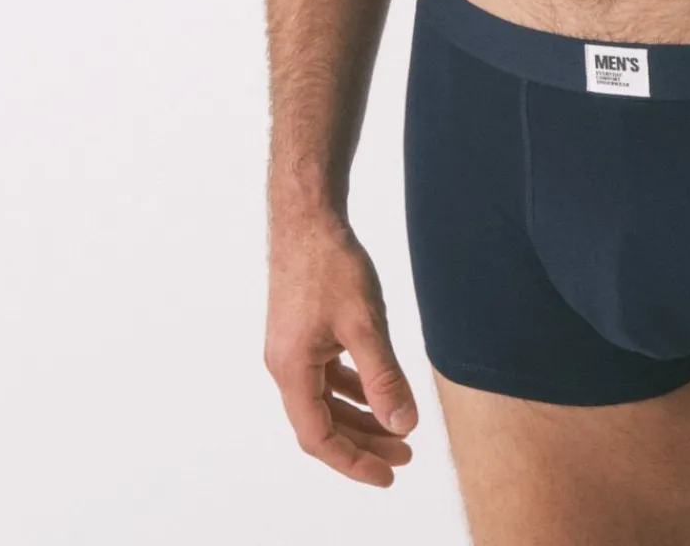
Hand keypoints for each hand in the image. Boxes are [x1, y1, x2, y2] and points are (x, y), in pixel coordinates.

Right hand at [264, 214, 419, 486]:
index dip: (354, 462)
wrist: (307, 216)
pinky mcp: (302, 331)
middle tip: (404, 454)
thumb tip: (403, 424)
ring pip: (325, 400)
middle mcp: (285, 365)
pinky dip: (352, 389)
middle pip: (322, 423)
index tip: (389, 474)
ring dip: (360, 417)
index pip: (319, 438)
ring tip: (398, 427)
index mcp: (291, 370)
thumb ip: (383, 376)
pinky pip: (325, 376)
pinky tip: (376, 390)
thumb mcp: (364, 323)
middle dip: (363, 443)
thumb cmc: (331, 263)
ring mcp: (291, 348)